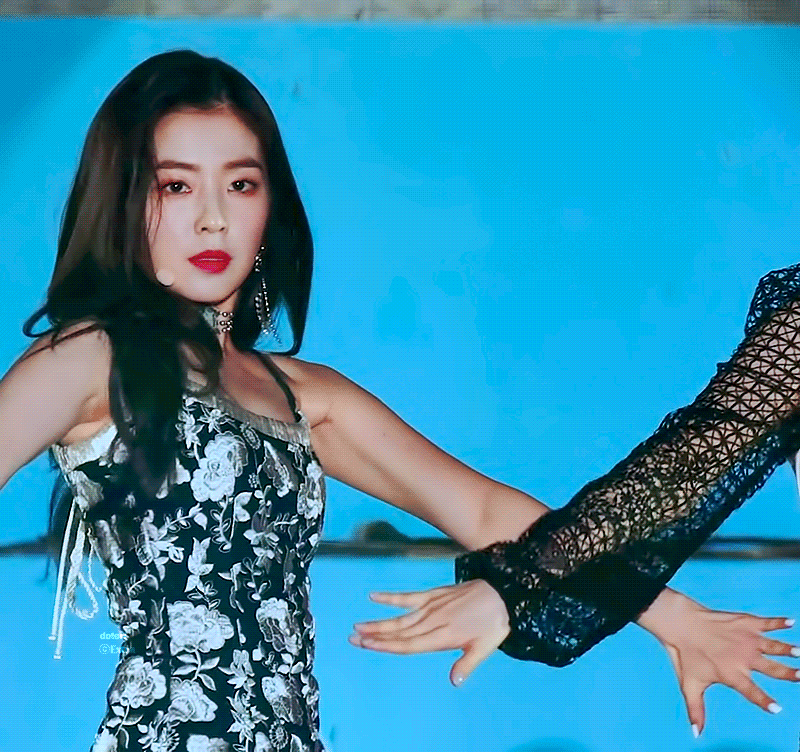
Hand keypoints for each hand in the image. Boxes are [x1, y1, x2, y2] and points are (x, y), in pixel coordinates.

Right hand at [348, 579, 509, 686]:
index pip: (409, 644)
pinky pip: (409, 596)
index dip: (386, 646)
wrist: (502, 592)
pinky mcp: (434, 594)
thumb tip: (454, 682)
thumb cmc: (494, 623)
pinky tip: (375, 596)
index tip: (366, 645)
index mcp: (444, 636)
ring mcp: (432, 605)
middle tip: (352, 637)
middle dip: (375, 635)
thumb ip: (467, 663)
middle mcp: (433, 620)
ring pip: (400, 616)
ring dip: (378, 621)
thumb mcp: (486, 647)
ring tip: (358, 625)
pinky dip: (391, 596)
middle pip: (399, 630)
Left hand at [644, 592, 797, 736]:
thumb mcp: (689, 685)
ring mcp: (746, 639)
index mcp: (732, 675)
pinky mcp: (744, 622)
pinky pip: (766, 623)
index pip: (752, 692)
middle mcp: (743, 658)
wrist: (679, 623)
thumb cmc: (684, 654)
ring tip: (799, 652)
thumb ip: (696, 710)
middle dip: (788, 674)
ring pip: (773, 646)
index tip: (778, 709)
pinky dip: (779, 622)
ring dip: (788, 650)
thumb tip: (696, 734)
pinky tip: (791, 622)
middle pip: (772, 668)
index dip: (765, 701)